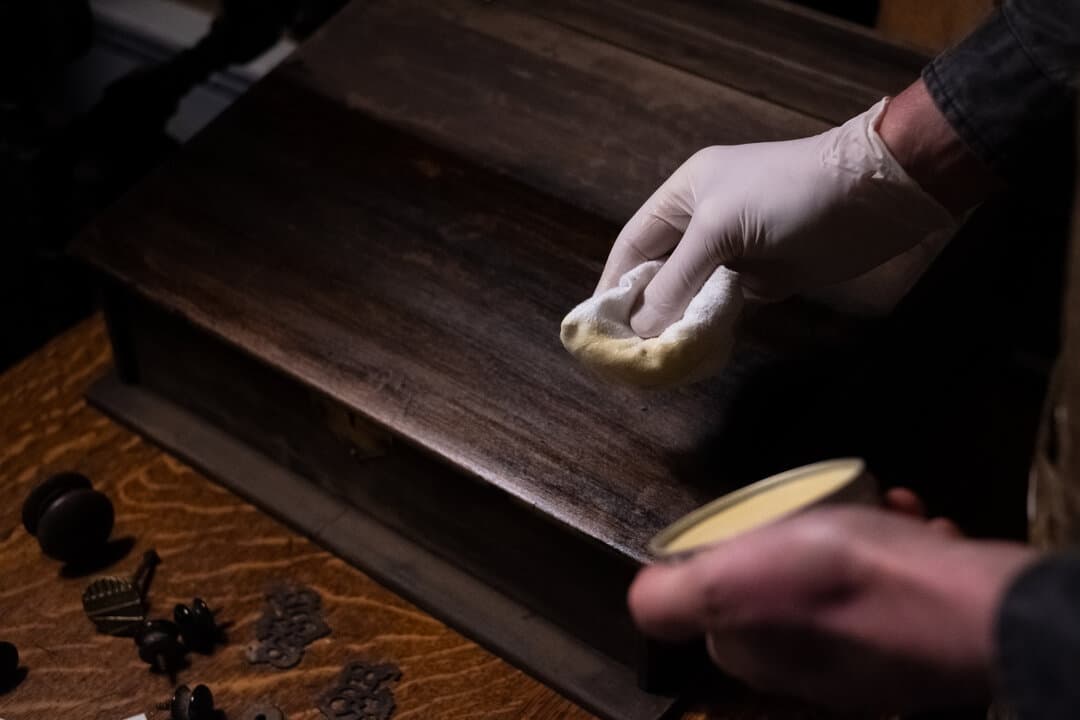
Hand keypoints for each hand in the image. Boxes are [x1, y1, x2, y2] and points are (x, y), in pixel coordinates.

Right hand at [598, 96, 955, 337]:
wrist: (873, 196)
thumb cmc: (787, 196)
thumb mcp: (720, 230)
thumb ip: (677, 280)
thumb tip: (642, 328)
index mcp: (684, 197)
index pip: (633, 244)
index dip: (612, 283)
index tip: (594, 324)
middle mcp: (704, 225)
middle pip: (659, 274)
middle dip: (641, 310)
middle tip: (622, 353)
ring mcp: (735, 253)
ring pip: (690, 296)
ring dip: (674, 325)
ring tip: (652, 360)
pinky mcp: (765, 279)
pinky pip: (723, 310)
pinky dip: (709, 330)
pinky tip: (693, 351)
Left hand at [628, 507, 1035, 711]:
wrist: (969, 610)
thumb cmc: (839, 581)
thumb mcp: (729, 583)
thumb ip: (674, 599)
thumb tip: (640, 601)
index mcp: (760, 655)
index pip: (723, 602)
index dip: (732, 554)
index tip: (760, 519)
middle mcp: (813, 668)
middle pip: (789, 585)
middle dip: (805, 534)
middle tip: (831, 505)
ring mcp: (873, 658)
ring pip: (852, 579)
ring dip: (864, 530)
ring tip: (885, 508)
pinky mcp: (926, 642)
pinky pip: (906, 585)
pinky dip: (910, 549)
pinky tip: (921, 525)